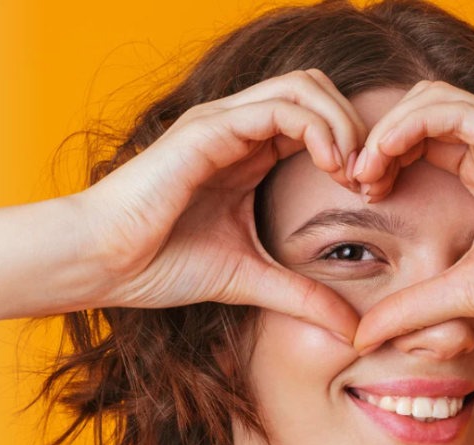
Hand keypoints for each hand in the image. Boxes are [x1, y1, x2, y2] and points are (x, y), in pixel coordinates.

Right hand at [68, 69, 367, 342]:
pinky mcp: (208, 130)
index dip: (355, 147)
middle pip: (319, 88)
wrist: (102, 264)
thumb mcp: (249, 280)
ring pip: (305, 86)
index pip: (317, 118)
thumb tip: (351, 330)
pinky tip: (329, 167)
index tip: (371, 195)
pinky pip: (278, 107)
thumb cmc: (158, 265)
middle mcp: (237, 126)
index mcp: (247, 151)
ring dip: (342, 124)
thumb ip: (301, 296)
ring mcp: (222, 122)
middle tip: (370, 180)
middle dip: (357, 126)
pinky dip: (316, 128)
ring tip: (353, 173)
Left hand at [344, 80, 473, 349]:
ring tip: (363, 171)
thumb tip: (360, 337)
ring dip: (385, 129)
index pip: (418, 139)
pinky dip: (408, 126)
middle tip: (351, 179)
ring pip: (430, 99)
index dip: (379, 157)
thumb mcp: (461, 295)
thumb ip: (411, 308)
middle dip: (376, 137)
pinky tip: (384, 161)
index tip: (357, 195)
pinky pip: (452, 110)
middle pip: (418, 109)